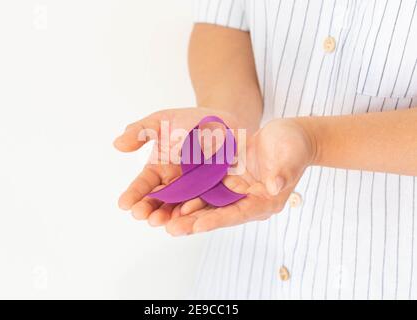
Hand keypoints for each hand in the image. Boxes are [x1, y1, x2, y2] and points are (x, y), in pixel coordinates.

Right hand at [114, 107, 243, 226]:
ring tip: (160, 221)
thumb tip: (117, 144)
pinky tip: (188, 217)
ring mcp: (194, 191)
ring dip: (168, 216)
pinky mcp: (215, 194)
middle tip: (141, 215)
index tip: (124, 204)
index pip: (143, 185)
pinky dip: (196, 212)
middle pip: (159, 201)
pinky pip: (205, 205)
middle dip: (149, 209)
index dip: (134, 194)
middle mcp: (174, 184)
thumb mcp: (162, 121)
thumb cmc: (189, 121)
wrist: (225, 122)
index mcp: (158, 170)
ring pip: (179, 208)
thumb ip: (141, 131)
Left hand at [165, 118, 316, 234]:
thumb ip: (283, 173)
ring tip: (163, 219)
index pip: (238, 214)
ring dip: (186, 211)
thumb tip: (274, 186)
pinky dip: (189, 192)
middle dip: (194, 222)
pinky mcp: (226, 180)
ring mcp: (235, 191)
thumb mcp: (291, 156)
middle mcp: (246, 201)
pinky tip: (170, 196)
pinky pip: (205, 188)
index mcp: (263, 202)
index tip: (197, 226)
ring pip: (207, 204)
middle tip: (171, 229)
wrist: (288, 136)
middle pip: (218, 215)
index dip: (217, 220)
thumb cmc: (294, 146)